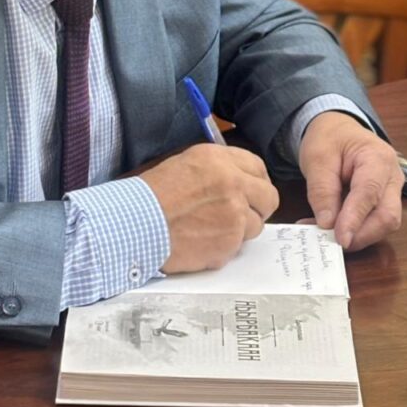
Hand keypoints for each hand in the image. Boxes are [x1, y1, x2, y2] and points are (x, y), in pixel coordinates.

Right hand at [140, 144, 278, 273]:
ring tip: (211, 228)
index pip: (258, 167)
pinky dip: (223, 247)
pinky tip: (201, 241)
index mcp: (219, 160)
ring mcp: (235, 216)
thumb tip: (239, 179)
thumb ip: (218, 168)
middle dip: (258, 206)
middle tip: (241, 212)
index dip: (255, 181)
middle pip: (269, 197)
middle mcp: (233, 184)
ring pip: (256, 225)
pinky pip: (237, 247)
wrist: (137, 224)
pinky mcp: (230, 244)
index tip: (250, 190)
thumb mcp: (185, 164)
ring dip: (240, 229)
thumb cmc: (152, 195)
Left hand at [299, 112, 402, 250]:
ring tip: (324, 235)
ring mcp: (392, 191)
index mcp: (378, 158)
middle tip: (332, 243)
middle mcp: (392, 177)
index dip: (355, 219)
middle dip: (362, 234)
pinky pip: (374, 222)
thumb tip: (327, 224)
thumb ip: (322, 189)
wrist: (337, 128)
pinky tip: (331, 230)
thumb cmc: (329, 138)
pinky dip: (354, 230)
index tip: (340, 238)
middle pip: (387, 216)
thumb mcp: (317, 157)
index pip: (370, 193)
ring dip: (357, 235)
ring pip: (384, 224)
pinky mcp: (384, 202)